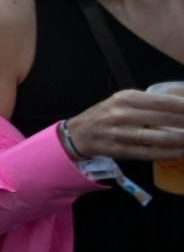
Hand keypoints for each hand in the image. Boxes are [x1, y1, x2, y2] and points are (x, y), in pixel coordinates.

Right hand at [64, 90, 183, 161]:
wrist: (79, 134)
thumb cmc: (106, 114)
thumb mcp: (122, 100)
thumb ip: (148, 101)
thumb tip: (180, 103)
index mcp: (125, 98)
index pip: (162, 101)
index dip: (183, 106)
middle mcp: (122, 114)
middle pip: (163, 119)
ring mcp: (120, 134)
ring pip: (158, 137)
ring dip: (181, 139)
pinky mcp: (120, 150)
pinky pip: (149, 152)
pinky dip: (169, 153)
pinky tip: (181, 151)